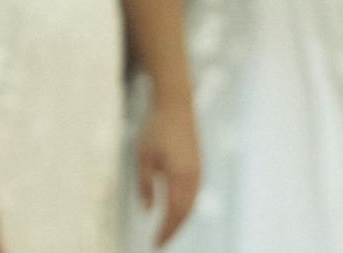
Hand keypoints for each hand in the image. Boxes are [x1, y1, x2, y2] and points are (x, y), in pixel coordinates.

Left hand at [136, 95, 200, 244]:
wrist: (176, 105)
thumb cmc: (155, 129)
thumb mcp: (143, 157)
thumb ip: (146, 185)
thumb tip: (148, 210)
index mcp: (179, 177)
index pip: (174, 213)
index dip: (166, 232)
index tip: (156, 245)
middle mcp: (193, 178)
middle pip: (186, 213)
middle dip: (173, 230)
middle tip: (161, 242)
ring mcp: (199, 172)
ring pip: (192, 205)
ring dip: (180, 220)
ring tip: (167, 230)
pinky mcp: (199, 166)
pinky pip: (194, 194)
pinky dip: (185, 207)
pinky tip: (175, 210)